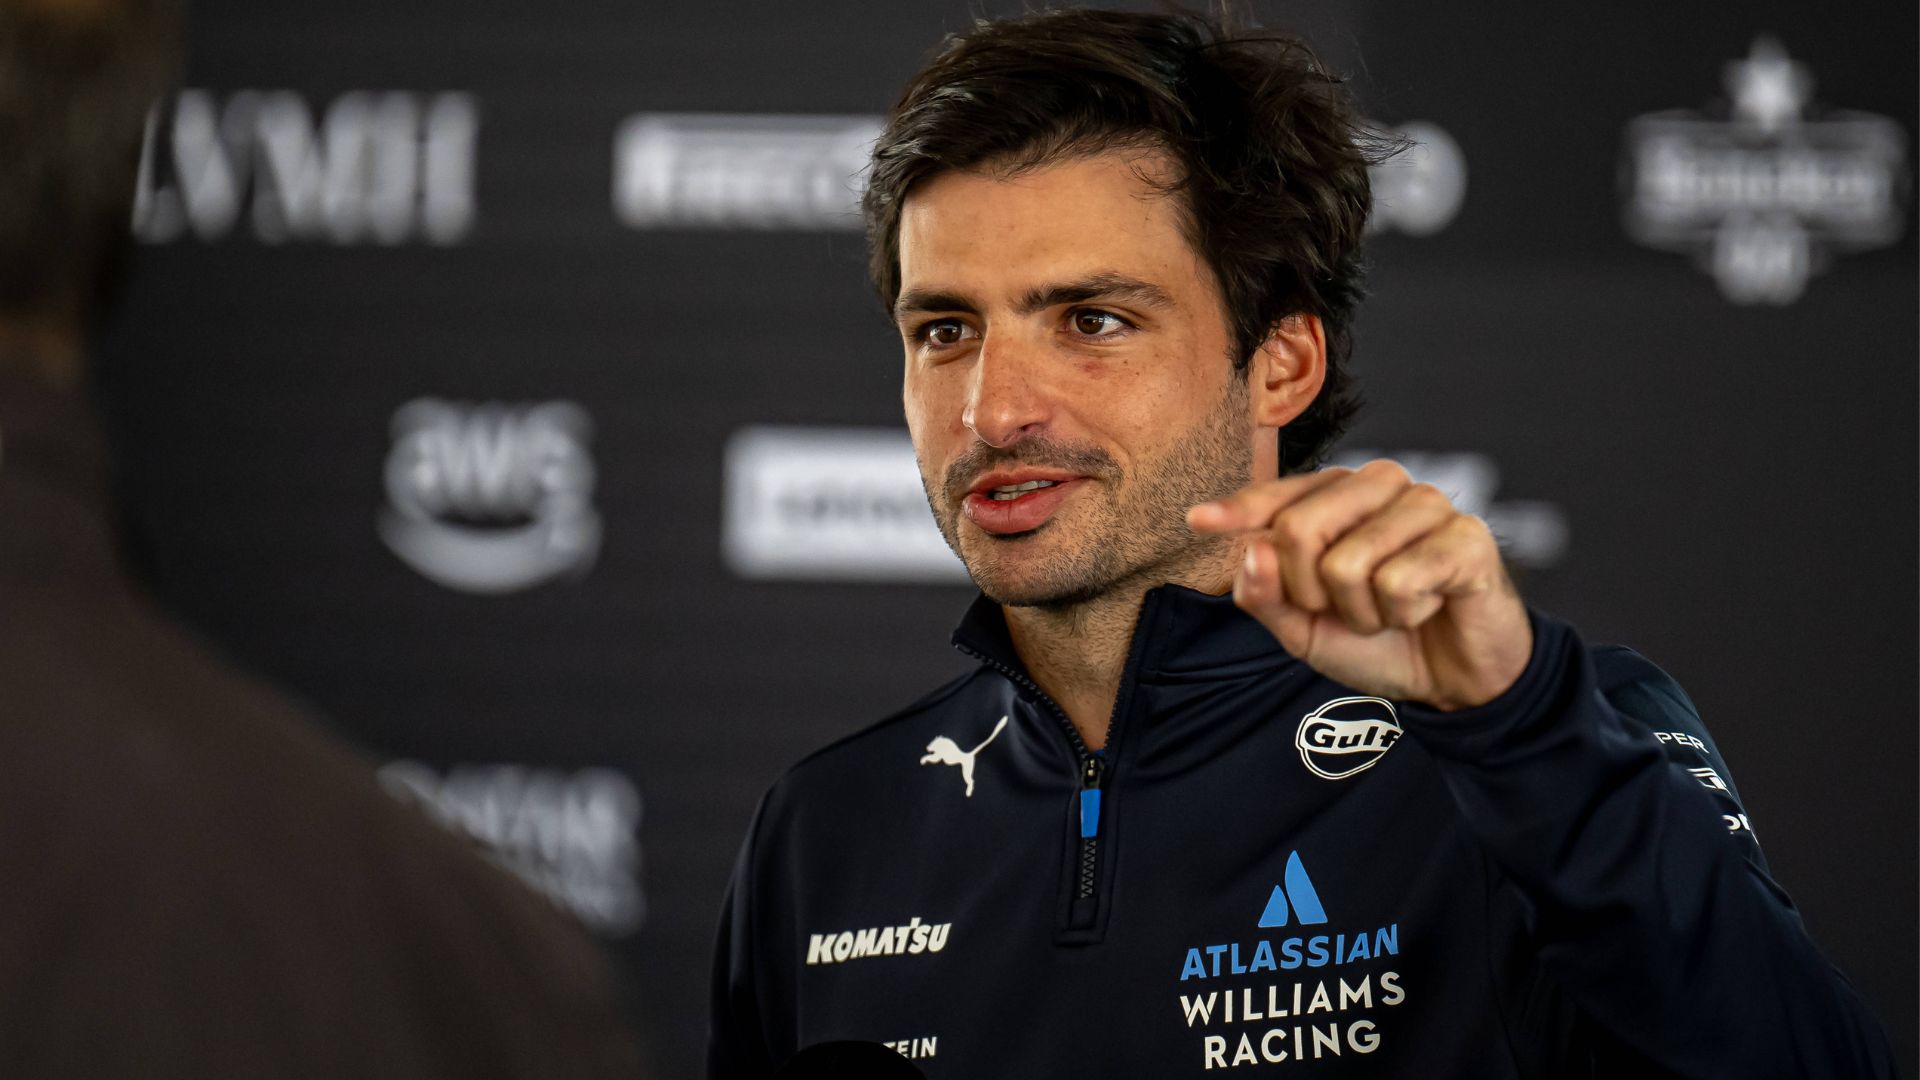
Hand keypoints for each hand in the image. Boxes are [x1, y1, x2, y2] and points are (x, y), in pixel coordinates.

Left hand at [1187, 460, 1531, 710]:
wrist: (1453, 680)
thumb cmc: (1378, 641)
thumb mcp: (1303, 628)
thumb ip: (1265, 594)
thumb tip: (1250, 551)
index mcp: (1337, 496)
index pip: (1277, 498)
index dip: (1239, 512)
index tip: (1197, 520)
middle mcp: (1380, 484)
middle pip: (1299, 530)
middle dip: (1311, 595)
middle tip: (1350, 611)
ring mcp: (1427, 504)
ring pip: (1348, 563)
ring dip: (1363, 613)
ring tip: (1393, 611)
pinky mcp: (1467, 536)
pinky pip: (1400, 582)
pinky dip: (1405, 614)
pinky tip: (1429, 607)